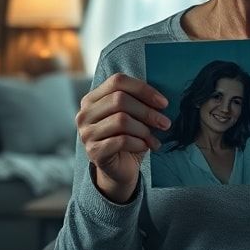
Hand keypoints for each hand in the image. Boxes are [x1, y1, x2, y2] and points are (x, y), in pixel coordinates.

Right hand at [75, 73, 169, 202]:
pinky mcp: (93, 151)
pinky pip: (121, 141)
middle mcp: (85, 113)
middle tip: (165, 123)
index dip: (143, 89)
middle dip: (147, 112)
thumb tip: (161, 98)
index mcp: (93, 98)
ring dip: (144, 129)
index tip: (164, 103)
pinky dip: (139, 143)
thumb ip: (140, 101)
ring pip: (121, 120)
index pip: (118, 81)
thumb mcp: (134, 115)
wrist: (120, 169)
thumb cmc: (129, 137)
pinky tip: (145, 146)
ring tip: (153, 137)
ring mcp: (86, 133)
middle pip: (119, 100)